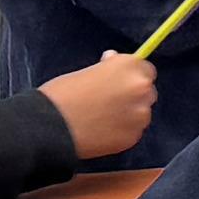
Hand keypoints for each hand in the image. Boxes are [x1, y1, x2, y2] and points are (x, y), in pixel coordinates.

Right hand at [40, 52, 158, 158]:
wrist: (52, 125)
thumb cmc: (62, 94)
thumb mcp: (86, 71)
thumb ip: (107, 69)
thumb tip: (113, 61)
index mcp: (129, 67)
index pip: (145, 69)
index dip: (131, 75)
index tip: (121, 81)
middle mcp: (140, 88)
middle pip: (147, 91)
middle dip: (133, 95)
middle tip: (111, 100)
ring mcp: (139, 115)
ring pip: (141, 113)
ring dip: (129, 114)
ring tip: (104, 118)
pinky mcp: (133, 137)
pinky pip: (133, 131)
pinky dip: (122, 130)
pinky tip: (103, 130)